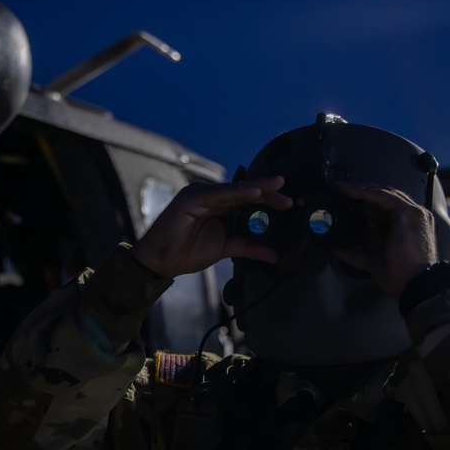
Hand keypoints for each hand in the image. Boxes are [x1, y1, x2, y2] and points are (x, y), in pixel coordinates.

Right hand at [130, 176, 291, 277]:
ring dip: (256, 189)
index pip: (249, 200)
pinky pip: (219, 194)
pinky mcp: (192, 198)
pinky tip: (253, 192)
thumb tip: (273, 255)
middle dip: (268, 193)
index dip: (269, 201)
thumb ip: (249, 247)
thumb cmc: (187, 251)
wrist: (161, 261)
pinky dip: (237, 192)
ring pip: (235, 190)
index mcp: (220, 206)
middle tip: (287, 197)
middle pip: (245, 192)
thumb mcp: (227, 248)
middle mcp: (212, 197)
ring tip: (275, 188)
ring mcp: (201, 195)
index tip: (288, 204)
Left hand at [332, 181, 436, 299]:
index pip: (382, 207)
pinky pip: (382, 196)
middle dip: (360, 193)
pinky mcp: (408, 212)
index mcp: (405, 225)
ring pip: (382, 193)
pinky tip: (349, 190)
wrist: (415, 284)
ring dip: (360, 189)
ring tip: (341, 188)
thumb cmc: (400, 276)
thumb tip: (337, 248)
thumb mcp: (372, 259)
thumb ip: (356, 252)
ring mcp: (412, 212)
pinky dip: (364, 191)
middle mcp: (411, 216)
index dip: (362, 202)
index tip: (343, 200)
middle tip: (339, 191)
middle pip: (382, 197)